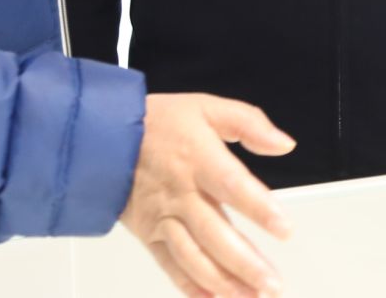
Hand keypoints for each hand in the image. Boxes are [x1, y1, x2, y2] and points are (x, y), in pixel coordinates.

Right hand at [121, 92, 295, 297]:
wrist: (101, 138)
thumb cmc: (157, 122)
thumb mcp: (206, 107)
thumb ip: (249, 123)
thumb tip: (284, 143)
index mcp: (198, 158)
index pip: (232, 186)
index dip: (259, 209)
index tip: (285, 229)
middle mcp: (180, 193)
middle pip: (215, 234)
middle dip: (246, 264)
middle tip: (273, 284)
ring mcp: (163, 218)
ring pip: (194, 257)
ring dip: (224, 282)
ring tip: (251, 296)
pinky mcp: (148, 235)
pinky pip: (170, 266)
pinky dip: (191, 287)